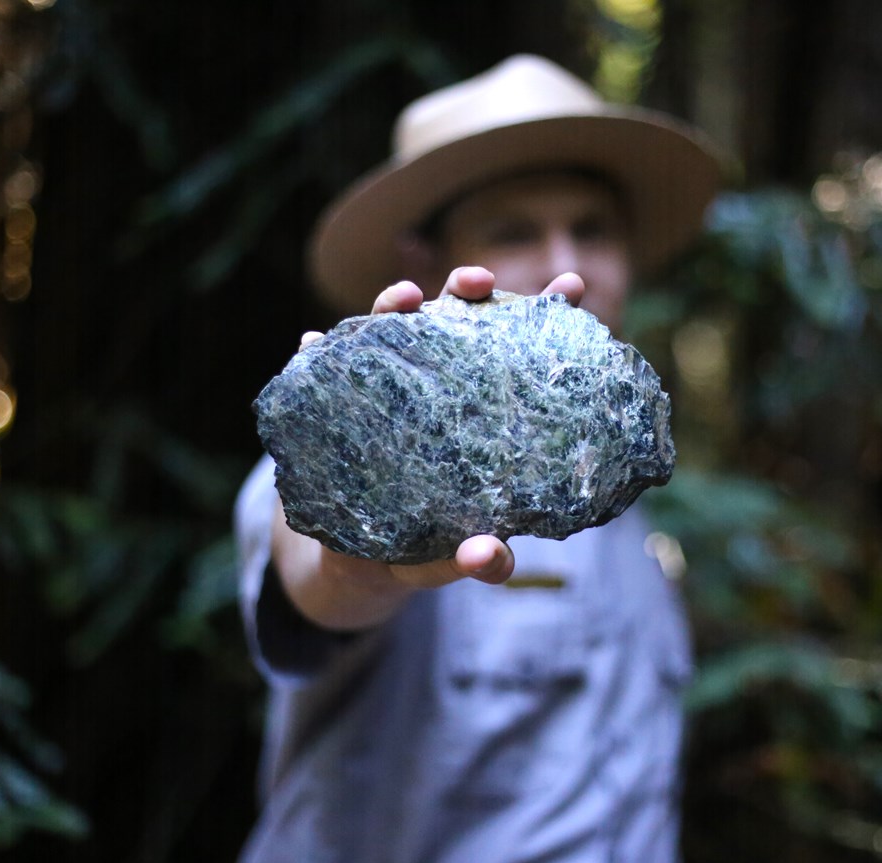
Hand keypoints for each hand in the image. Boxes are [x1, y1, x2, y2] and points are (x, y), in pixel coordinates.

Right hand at [277, 266, 584, 629]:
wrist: (357, 561)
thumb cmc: (425, 547)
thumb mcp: (454, 556)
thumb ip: (481, 560)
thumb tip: (491, 556)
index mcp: (478, 406)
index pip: (516, 348)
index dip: (544, 310)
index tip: (571, 284)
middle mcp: (433, 383)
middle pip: (453, 319)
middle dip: (465, 288)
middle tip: (476, 283)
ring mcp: (382, 387)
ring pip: (388, 328)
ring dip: (392, 304)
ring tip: (403, 299)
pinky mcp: (332, 404)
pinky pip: (319, 372)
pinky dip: (313, 352)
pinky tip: (310, 342)